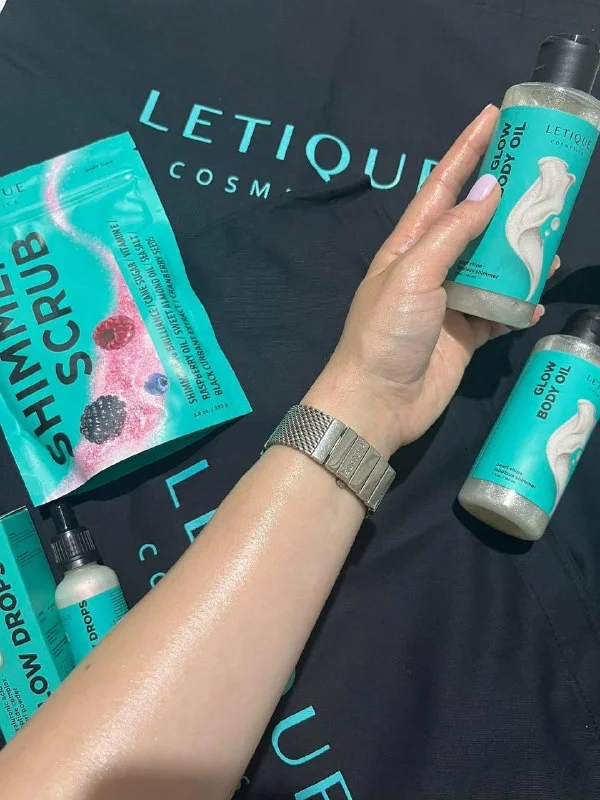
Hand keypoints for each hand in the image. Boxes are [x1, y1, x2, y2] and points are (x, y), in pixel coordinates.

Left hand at [305, 105, 558, 456]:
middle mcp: (431, 267)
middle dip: (504, 196)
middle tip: (540, 171)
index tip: (494, 117)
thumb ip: (451, 232)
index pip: (442, 187)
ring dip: (519, 250)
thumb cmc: (387, 332)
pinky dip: (520, 304)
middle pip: (473, 221)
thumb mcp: (414, 272)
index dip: (466, 151)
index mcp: (409, 245)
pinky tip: (537, 297)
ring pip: (492, 265)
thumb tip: (488, 190)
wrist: (379, 402)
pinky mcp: (467, 334)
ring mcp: (450, 301)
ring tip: (549, 232)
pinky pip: (500, 310)